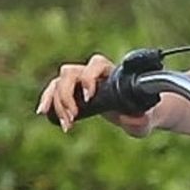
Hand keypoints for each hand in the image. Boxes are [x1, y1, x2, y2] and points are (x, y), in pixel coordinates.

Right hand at [35, 53, 155, 137]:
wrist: (136, 112)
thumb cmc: (141, 112)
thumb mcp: (145, 119)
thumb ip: (140, 120)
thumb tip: (133, 119)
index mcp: (111, 72)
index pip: (96, 64)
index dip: (89, 78)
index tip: (89, 98)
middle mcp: (92, 73)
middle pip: (70, 72)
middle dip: (67, 96)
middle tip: (73, 118)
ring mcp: (80, 81)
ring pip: (58, 82)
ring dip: (56, 102)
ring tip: (66, 124)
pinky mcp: (72, 91)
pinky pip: (53, 90)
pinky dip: (47, 101)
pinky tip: (44, 113)